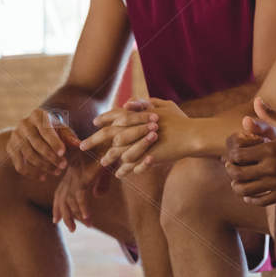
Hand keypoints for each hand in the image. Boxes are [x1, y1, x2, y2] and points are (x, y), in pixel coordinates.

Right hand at [7, 109, 75, 179]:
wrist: (32, 129)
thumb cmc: (52, 128)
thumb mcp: (61, 128)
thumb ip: (69, 136)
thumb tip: (79, 144)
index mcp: (37, 115)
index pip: (45, 131)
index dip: (54, 142)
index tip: (63, 153)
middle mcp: (23, 124)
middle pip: (37, 144)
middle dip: (51, 157)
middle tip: (63, 166)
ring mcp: (15, 136)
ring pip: (28, 155)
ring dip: (44, 166)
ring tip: (57, 172)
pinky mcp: (10, 148)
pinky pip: (19, 164)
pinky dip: (31, 173)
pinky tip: (43, 177)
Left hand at [51, 150, 110, 231]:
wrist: (114, 138)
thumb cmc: (112, 150)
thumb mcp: (107, 167)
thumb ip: (102, 182)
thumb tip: (97, 196)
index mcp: (74, 169)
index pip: (62, 189)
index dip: (58, 204)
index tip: (56, 219)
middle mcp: (72, 172)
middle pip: (62, 196)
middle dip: (62, 212)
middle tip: (65, 226)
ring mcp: (77, 174)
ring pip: (69, 199)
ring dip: (73, 216)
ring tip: (78, 228)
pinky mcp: (84, 176)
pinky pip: (80, 196)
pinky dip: (83, 208)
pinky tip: (88, 218)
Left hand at [82, 98, 202, 175]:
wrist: (193, 136)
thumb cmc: (181, 120)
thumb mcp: (165, 105)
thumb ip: (146, 102)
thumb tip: (128, 102)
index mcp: (139, 115)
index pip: (115, 116)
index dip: (103, 119)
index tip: (94, 123)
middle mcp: (135, 129)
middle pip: (108, 135)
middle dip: (93, 140)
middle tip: (81, 145)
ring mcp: (139, 144)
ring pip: (116, 153)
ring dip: (108, 158)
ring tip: (103, 163)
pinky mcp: (145, 158)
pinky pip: (129, 166)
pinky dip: (124, 170)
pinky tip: (119, 174)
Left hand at [224, 99, 275, 205]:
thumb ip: (270, 115)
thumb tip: (257, 100)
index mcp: (271, 149)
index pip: (238, 156)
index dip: (232, 156)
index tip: (234, 155)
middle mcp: (272, 168)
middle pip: (237, 174)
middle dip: (231, 171)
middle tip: (232, 167)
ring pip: (245, 190)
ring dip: (237, 186)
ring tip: (238, 181)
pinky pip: (259, 201)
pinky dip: (250, 199)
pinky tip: (250, 194)